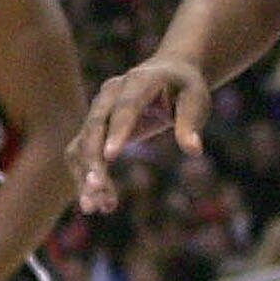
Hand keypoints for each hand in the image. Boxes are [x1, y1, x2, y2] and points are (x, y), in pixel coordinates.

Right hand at [72, 57, 211, 214]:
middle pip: (95, 127)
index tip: (110, 156)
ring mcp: (98, 109)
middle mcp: (110, 93)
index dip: (117, 131)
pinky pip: (83, 153)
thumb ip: (191, 123)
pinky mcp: (94, 127)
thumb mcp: (196, 99)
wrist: (169, 73)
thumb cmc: (185, 87)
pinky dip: (87, 177)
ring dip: (86, 175)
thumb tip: (194, 150)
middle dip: (93, 159)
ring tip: (94, 207)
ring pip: (83, 143)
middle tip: (95, 189)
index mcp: (138, 81)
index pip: (125, 107)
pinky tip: (99, 203)